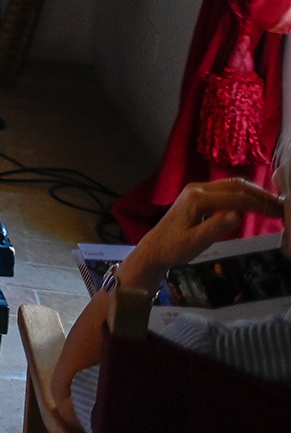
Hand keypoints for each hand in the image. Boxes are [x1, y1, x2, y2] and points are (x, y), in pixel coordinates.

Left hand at [118, 177, 285, 287]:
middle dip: (261, 195)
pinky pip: (226, 189)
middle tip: (282, 206)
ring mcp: (197, 189)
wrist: (155, 247)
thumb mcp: (197, 241)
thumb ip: (217, 226)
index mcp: (197, 199)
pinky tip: (256, 203)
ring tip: (274, 204)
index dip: (260, 204)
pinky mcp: (198, 194)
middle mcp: (197, 188)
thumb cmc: (175, 248)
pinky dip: (244, 194)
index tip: (280, 211)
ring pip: (232, 185)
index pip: (236, 197)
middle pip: (236, 186)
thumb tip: (239, 214)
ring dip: (254, 192)